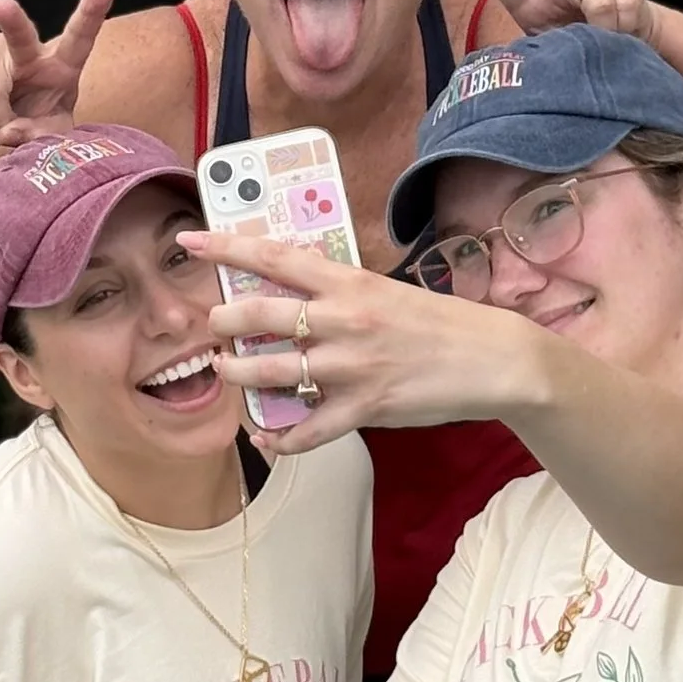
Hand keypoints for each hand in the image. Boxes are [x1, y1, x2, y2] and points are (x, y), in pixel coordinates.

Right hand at [0, 0, 115, 146]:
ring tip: (3, 119)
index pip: (80, 37)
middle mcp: (31, 51)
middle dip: (12, 21)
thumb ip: (39, 136)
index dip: (92, 12)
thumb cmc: (33, 118)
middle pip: (20, 36)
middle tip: (3, 5)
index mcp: (62, 64)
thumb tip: (9, 133)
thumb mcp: (48, 132)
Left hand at [186, 226, 545, 448]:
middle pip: (256, 315)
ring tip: (229, 374)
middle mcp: (342, 320)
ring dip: (237, 376)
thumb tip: (293, 290)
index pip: (273, 256)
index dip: (224, 247)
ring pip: (267, 373)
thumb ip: (338, 291)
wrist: (493, 359)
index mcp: (349, 282)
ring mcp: (350, 367)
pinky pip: (305, 432)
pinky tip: (265, 438)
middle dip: (221, 323)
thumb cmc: (439, 324)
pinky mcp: (364, 409)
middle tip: (213, 328)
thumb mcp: (385, 290)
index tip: (189, 241)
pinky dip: (278, 440)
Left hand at [459, 0, 656, 43]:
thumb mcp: (563, 55)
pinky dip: (624, 23)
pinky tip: (624, 28)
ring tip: (607, 37)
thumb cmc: (583, 50)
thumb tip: (593, 16)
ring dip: (603, 23)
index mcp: (530, 5)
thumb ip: (568, 40)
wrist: (628, 44)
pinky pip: (622, 2)